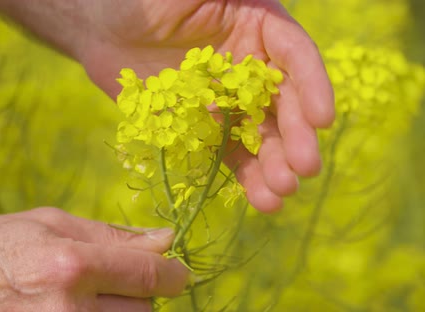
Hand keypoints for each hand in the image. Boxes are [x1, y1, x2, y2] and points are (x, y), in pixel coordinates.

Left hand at [0, 0, 334, 211]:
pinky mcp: (206, 126)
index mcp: (257, 25)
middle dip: (295, 136)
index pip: (294, 55)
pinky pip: (230, 154)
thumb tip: (252, 3)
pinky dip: (246, 177)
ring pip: (260, 135)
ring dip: (274, 165)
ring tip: (281, 193)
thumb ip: (221, 2)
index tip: (322, 119)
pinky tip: (261, 198)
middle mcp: (251, 65)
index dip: (311, 86)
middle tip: (303, 168)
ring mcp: (229, 99)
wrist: (102, 27)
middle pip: (283, 103)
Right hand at [0, 208, 187, 310]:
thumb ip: (112, 235)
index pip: (149, 275)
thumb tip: (164, 239)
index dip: (173, 274)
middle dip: (139, 296)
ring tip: (90, 298)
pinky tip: (77, 309)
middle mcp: (68, 309)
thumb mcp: (51, 222)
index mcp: (71, 264)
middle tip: (116, 283)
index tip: (176, 273)